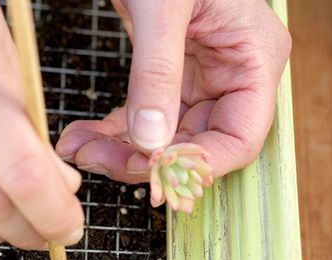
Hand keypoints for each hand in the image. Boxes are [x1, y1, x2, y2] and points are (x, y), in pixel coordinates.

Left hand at [56, 0, 291, 182]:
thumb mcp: (165, 7)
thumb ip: (158, 72)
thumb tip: (149, 140)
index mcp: (253, 63)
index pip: (238, 139)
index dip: (198, 164)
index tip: (153, 171)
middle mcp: (230, 79)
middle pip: (193, 145)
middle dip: (143, 160)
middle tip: (95, 159)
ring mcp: (199, 83)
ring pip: (163, 140)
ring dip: (119, 151)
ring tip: (79, 149)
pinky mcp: (168, 82)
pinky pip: (143, 120)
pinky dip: (112, 133)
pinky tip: (83, 137)